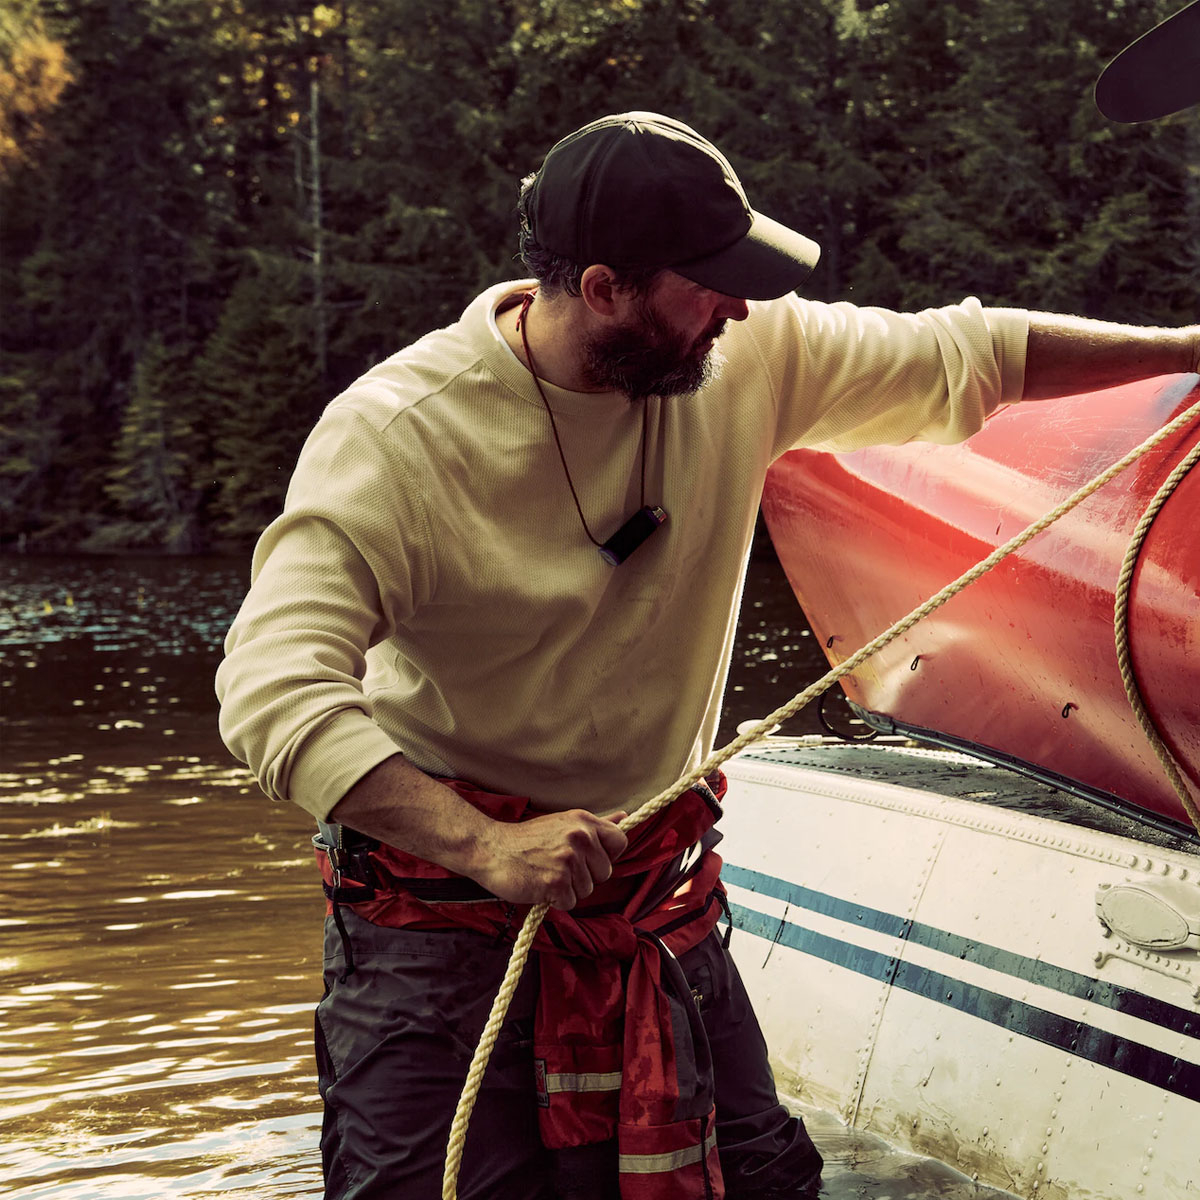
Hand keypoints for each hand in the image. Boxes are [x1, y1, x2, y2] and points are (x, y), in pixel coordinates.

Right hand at [470, 809, 628, 909]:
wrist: (491, 849)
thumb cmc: (526, 840)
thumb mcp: (564, 823)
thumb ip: (596, 824)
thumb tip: (625, 817)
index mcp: (583, 821)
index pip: (620, 841)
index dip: (607, 855)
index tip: (588, 857)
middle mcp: (580, 837)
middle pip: (605, 872)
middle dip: (585, 876)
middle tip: (558, 866)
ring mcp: (569, 859)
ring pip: (587, 890)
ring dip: (568, 889)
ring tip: (546, 873)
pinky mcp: (557, 882)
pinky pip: (570, 902)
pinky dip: (555, 900)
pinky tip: (540, 885)